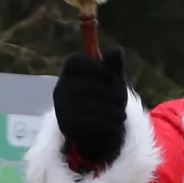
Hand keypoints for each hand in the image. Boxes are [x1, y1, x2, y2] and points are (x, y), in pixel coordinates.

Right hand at [52, 48, 128, 170]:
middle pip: (87, 85)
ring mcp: (62, 108)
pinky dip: (109, 124)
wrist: (96, 132)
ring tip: (121, 114)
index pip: (75, 60)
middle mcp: (60, 88)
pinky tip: (116, 125)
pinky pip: (92, 123)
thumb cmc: (105, 98)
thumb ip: (113, 64)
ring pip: (92, 107)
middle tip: (123, 99)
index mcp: (69, 72)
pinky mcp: (67, 127)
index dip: (97, 67)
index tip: (114, 77)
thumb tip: (114, 50)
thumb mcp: (112, 79)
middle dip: (111, 93)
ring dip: (113, 111)